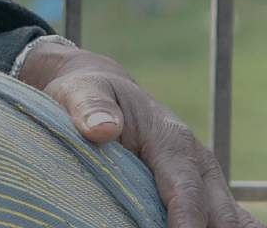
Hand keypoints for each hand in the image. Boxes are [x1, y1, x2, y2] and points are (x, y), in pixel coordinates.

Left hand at [18, 40, 261, 227]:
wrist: (105, 93)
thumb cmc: (91, 93)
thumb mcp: (82, 91)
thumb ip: (90, 108)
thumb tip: (102, 129)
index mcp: (171, 140)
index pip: (187, 190)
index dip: (187, 220)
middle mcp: (196, 162)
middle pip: (218, 212)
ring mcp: (202, 180)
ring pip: (224, 218)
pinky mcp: (198, 193)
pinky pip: (214, 219)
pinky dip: (208, 227)